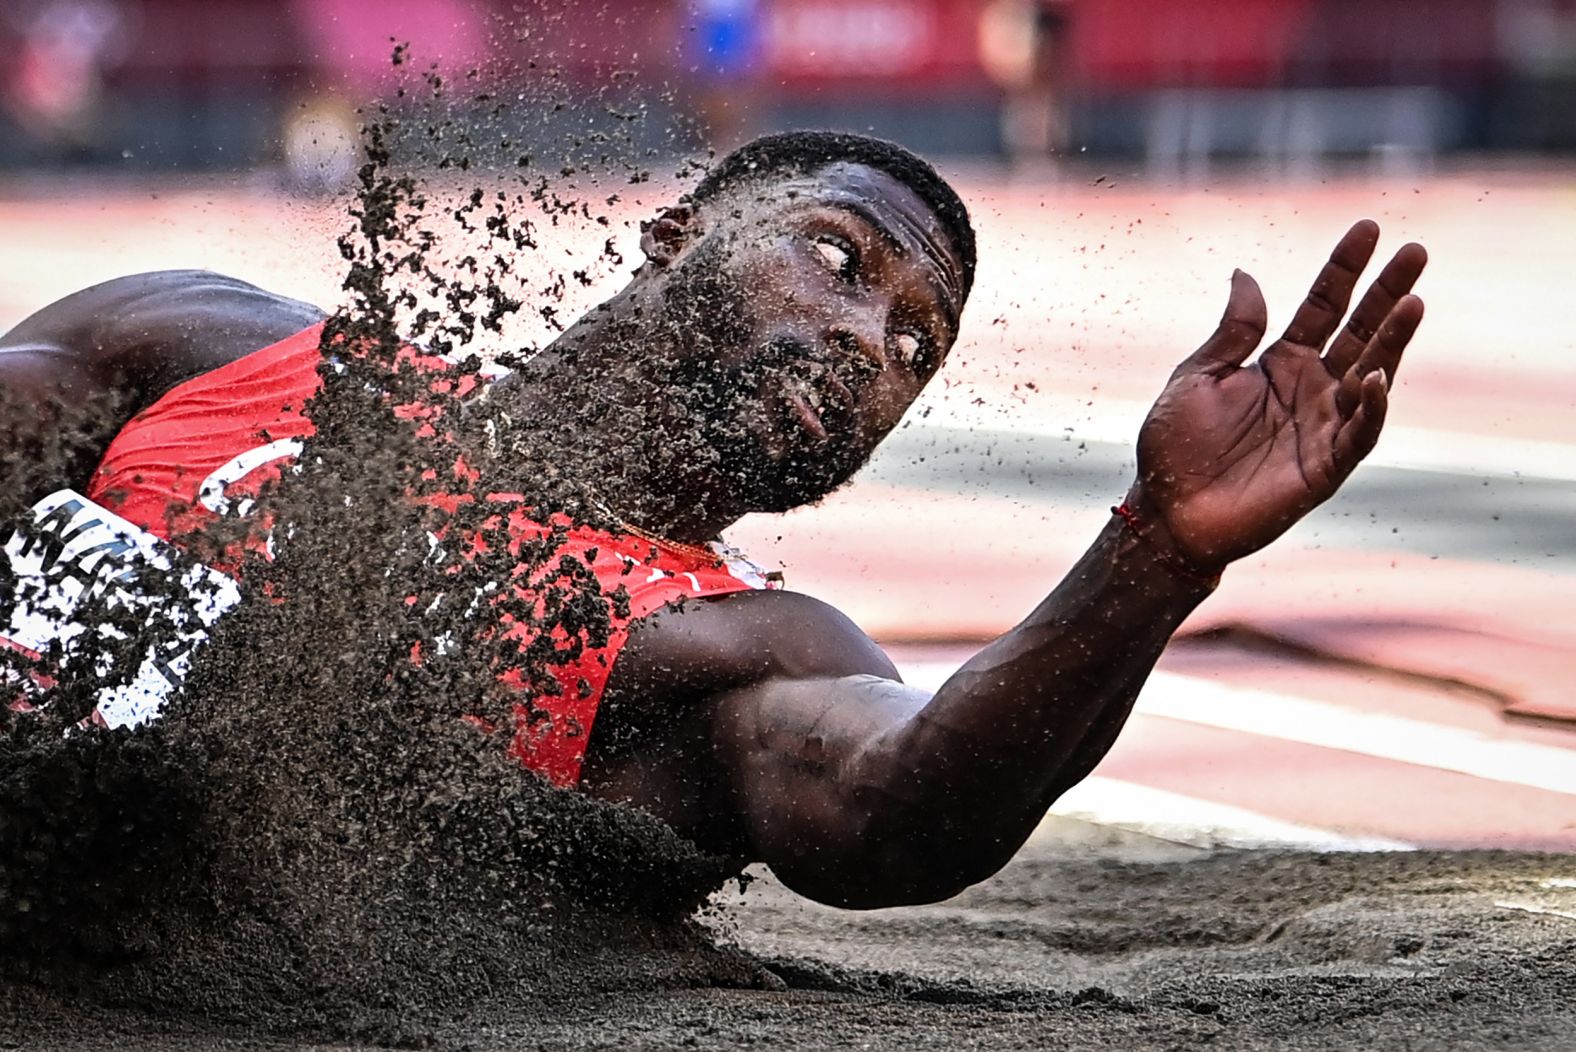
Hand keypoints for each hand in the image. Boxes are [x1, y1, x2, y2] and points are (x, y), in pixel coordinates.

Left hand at [1129, 220, 1425, 571]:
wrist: (1167, 513)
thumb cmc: (1175, 448)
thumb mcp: (1198, 376)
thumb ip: (1233, 331)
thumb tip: (1245, 273)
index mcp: (1279, 364)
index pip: (1323, 307)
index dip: (1345, 269)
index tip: (1367, 227)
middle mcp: (1310, 389)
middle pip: (1359, 331)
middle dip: (1388, 294)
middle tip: (1417, 251)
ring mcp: (1323, 426)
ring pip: (1370, 375)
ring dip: (1392, 342)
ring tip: (1413, 302)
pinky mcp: (1325, 467)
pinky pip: (1358, 433)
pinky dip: (1371, 408)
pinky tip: (1374, 376)